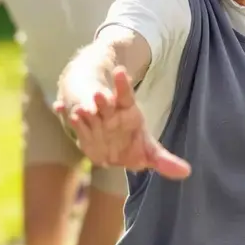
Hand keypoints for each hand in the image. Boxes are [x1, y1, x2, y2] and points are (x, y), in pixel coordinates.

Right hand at [54, 67, 191, 179]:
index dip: (123, 85)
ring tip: (79, 110)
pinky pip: (69, 115)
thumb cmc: (127, 139)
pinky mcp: (77, 124)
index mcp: (126, 111)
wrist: (104, 132)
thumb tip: (187, 173)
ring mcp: (91, 116)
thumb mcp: (146, 149)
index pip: (125, 95)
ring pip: (86, 110)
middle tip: (99, 95)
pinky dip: (63, 111)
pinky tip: (57, 106)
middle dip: (101, 100)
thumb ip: (162, 160)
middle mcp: (107, 110)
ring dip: (82, 110)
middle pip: (104, 103)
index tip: (120, 71)